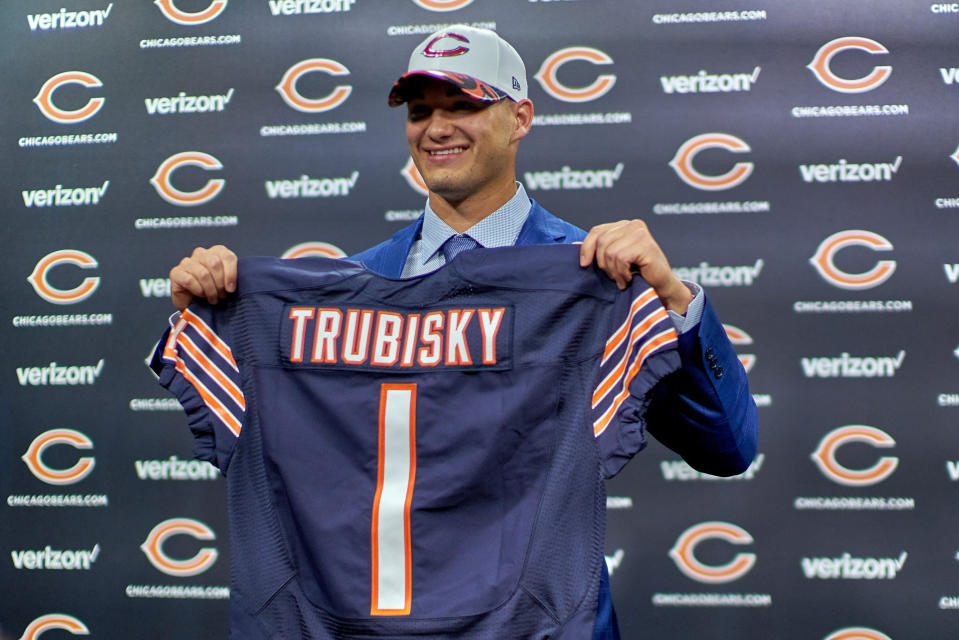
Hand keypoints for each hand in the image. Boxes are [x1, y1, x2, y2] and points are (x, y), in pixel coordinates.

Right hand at [169, 245, 237, 310]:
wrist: (196, 305)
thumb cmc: (215, 292)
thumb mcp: (227, 283)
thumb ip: (233, 278)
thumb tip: (235, 285)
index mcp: (217, 252)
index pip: (227, 256)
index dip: (231, 274)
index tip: (231, 289)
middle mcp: (201, 254)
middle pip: (214, 263)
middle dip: (220, 283)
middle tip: (221, 296)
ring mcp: (187, 262)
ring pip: (202, 273)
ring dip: (210, 290)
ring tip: (213, 299)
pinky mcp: (176, 272)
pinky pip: (189, 280)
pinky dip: (197, 290)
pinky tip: (200, 295)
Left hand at [578, 219, 692, 313]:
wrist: (660, 288)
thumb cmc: (637, 275)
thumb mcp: (613, 260)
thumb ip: (598, 250)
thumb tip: (572, 245)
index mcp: (624, 225)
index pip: (597, 231)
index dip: (586, 248)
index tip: (584, 265)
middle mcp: (633, 225)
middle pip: (601, 242)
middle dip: (603, 264)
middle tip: (614, 276)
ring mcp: (640, 233)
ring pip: (609, 252)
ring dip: (614, 271)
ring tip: (623, 278)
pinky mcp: (646, 245)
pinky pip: (620, 258)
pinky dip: (622, 273)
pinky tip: (629, 279)